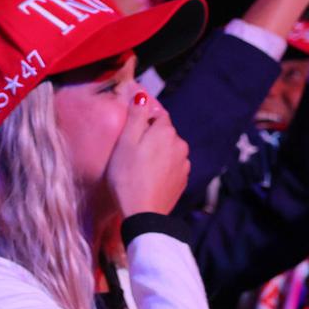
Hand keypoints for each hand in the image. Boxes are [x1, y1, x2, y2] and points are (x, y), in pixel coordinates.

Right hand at [105, 96, 189, 217]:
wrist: (143, 213)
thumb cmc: (127, 177)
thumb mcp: (125, 143)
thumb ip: (135, 116)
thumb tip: (142, 94)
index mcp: (165, 131)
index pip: (158, 115)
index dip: (143, 121)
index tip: (130, 134)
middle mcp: (180, 144)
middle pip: (164, 134)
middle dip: (151, 139)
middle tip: (131, 154)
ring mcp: (184, 164)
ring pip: (169, 151)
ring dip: (157, 155)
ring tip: (139, 169)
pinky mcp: (182, 181)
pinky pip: (171, 168)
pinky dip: (162, 170)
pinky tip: (148, 180)